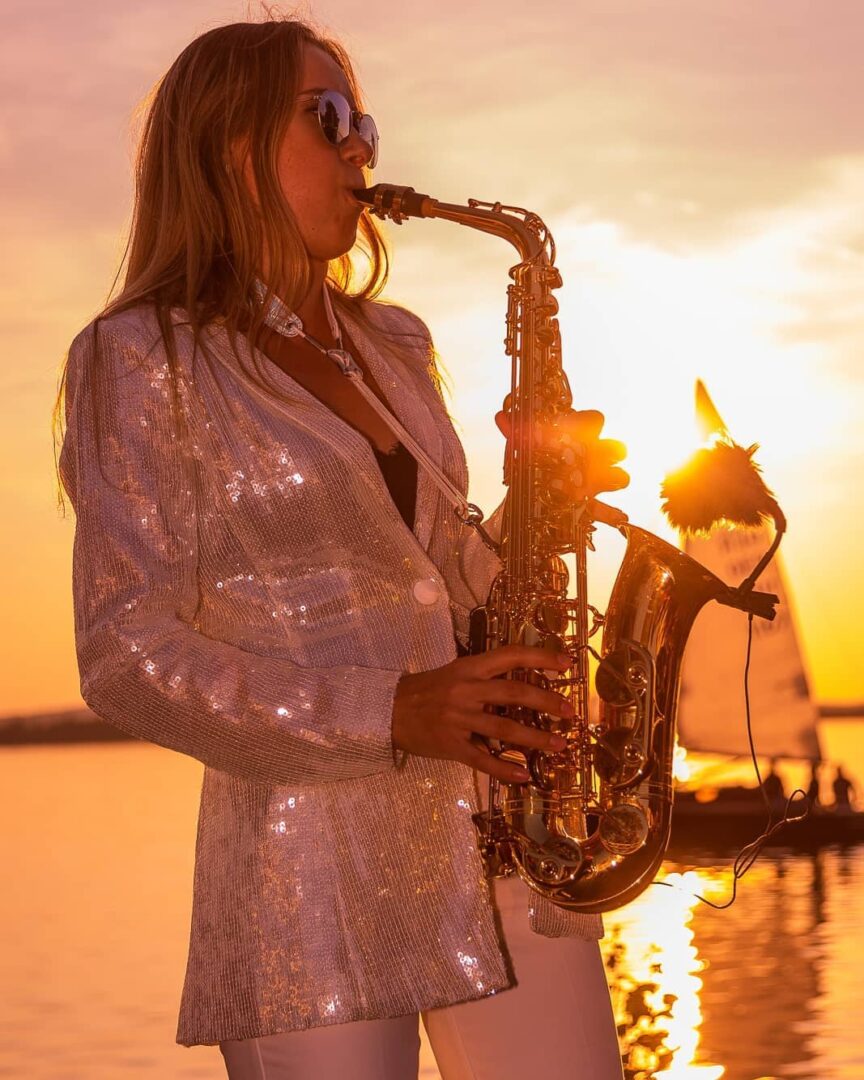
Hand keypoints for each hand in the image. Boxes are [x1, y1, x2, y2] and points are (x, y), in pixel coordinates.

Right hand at [392, 645, 571, 782]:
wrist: (387, 711)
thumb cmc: (426, 690)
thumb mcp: (455, 673)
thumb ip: (485, 678)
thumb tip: (525, 685)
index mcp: (469, 668)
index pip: (510, 655)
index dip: (540, 656)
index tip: (567, 662)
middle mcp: (466, 690)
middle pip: (514, 692)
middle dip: (547, 701)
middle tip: (570, 712)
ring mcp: (459, 719)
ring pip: (505, 728)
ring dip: (536, 738)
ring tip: (560, 745)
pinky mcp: (451, 745)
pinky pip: (482, 759)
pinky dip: (505, 769)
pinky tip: (524, 776)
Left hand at [495, 407, 627, 500]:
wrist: (532, 499)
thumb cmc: (533, 466)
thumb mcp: (523, 450)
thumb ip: (515, 434)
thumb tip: (500, 416)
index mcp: (577, 439)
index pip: (594, 420)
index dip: (587, 422)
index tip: (570, 429)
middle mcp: (591, 458)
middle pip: (614, 447)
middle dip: (608, 451)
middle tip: (595, 455)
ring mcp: (594, 482)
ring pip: (618, 477)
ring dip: (612, 479)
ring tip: (600, 482)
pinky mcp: (590, 506)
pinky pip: (606, 510)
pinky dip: (609, 513)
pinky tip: (616, 517)